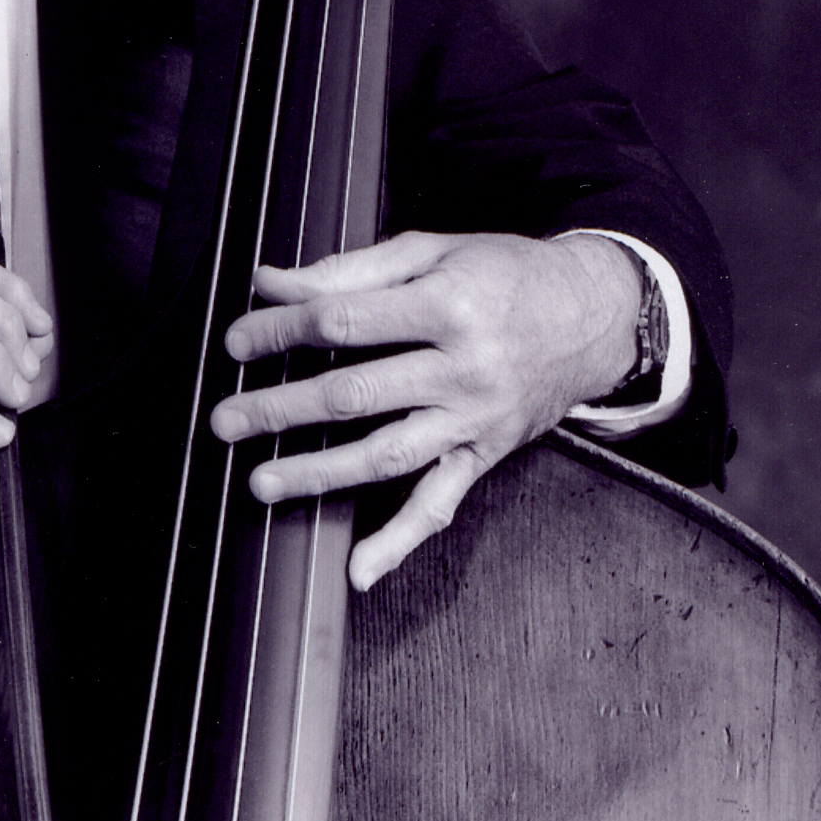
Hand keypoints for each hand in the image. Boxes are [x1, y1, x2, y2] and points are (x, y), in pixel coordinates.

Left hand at [208, 229, 640, 590]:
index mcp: (447, 305)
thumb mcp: (434, 250)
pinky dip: (400, 542)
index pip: (342, 323)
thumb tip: (273, 281)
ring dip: (319, 473)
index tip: (237, 342)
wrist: (595, 313)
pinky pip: (440, 503)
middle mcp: (463, 369)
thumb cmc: (507, 273)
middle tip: (225, 419)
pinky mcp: (486, 454)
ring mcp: (476, 419)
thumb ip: (350, 269)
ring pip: (386, 455)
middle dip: (281, 409)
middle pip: (354, 394)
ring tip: (261, 481)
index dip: (281, 332)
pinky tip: (359, 570)